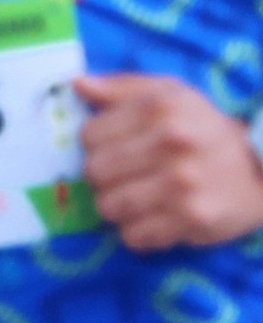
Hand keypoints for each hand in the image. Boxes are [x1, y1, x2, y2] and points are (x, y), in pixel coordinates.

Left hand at [75, 73, 262, 249]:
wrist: (262, 169)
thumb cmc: (205, 128)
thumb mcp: (171, 94)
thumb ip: (121, 88)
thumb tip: (79, 85)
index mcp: (161, 109)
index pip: (89, 135)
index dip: (96, 144)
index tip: (114, 147)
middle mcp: (172, 144)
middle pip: (94, 172)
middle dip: (103, 177)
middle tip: (124, 176)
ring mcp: (182, 184)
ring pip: (108, 207)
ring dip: (117, 206)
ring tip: (138, 197)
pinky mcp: (192, 219)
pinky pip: (134, 236)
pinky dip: (138, 231)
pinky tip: (155, 217)